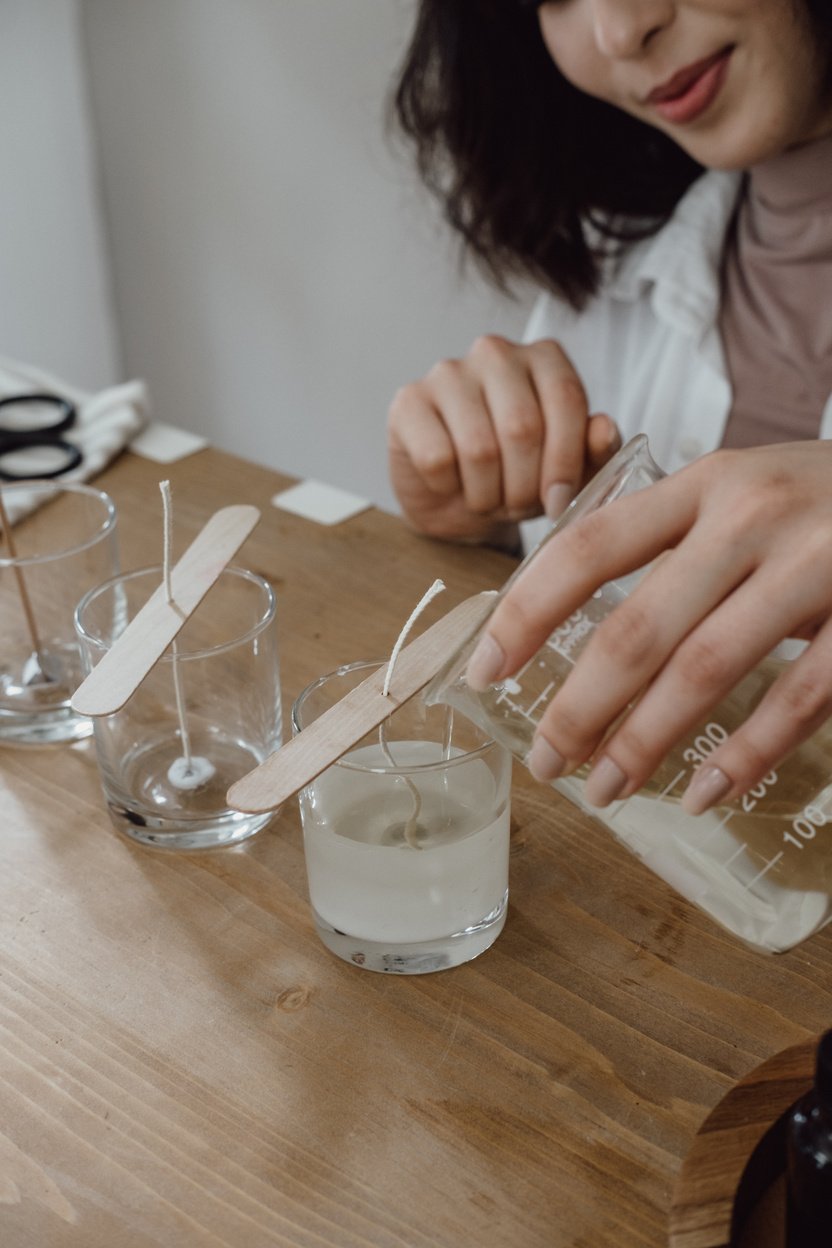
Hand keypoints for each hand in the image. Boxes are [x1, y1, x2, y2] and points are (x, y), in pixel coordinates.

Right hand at [387, 335, 619, 547]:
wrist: (458, 503)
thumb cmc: (519, 477)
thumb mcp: (569, 471)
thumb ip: (595, 451)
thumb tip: (604, 430)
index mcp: (544, 358)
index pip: (566, 399)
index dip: (566, 461)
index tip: (560, 500)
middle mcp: (496, 353)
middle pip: (522, 426)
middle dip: (524, 486)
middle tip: (517, 507)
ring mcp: (447, 372)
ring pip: (479, 448)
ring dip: (487, 494)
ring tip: (488, 499)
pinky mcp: (408, 402)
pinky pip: (437, 458)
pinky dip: (450, 487)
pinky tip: (452, 484)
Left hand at [465, 441, 831, 812]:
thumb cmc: (818, 498)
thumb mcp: (737, 490)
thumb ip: (665, 532)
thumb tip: (561, 599)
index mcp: (702, 485)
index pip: (588, 548)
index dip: (526, 614)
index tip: (484, 671)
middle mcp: (749, 517)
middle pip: (637, 626)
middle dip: (579, 706)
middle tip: (546, 762)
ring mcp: (813, 565)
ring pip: (705, 668)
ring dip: (645, 740)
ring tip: (605, 790)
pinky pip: (799, 697)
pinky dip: (748, 754)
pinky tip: (705, 793)